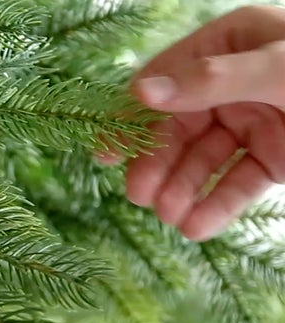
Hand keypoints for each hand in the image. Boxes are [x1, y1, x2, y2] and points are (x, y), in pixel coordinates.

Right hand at [107, 5, 284, 240]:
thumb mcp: (276, 67)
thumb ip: (209, 80)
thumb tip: (142, 92)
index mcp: (230, 45)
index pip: (167, 81)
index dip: (133, 116)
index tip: (105, 149)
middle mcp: (234, 84)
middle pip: (181, 127)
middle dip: (159, 162)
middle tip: (139, 194)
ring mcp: (253, 121)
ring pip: (205, 160)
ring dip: (185, 189)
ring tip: (170, 217)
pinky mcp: (273, 157)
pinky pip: (237, 183)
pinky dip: (218, 206)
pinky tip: (198, 227)